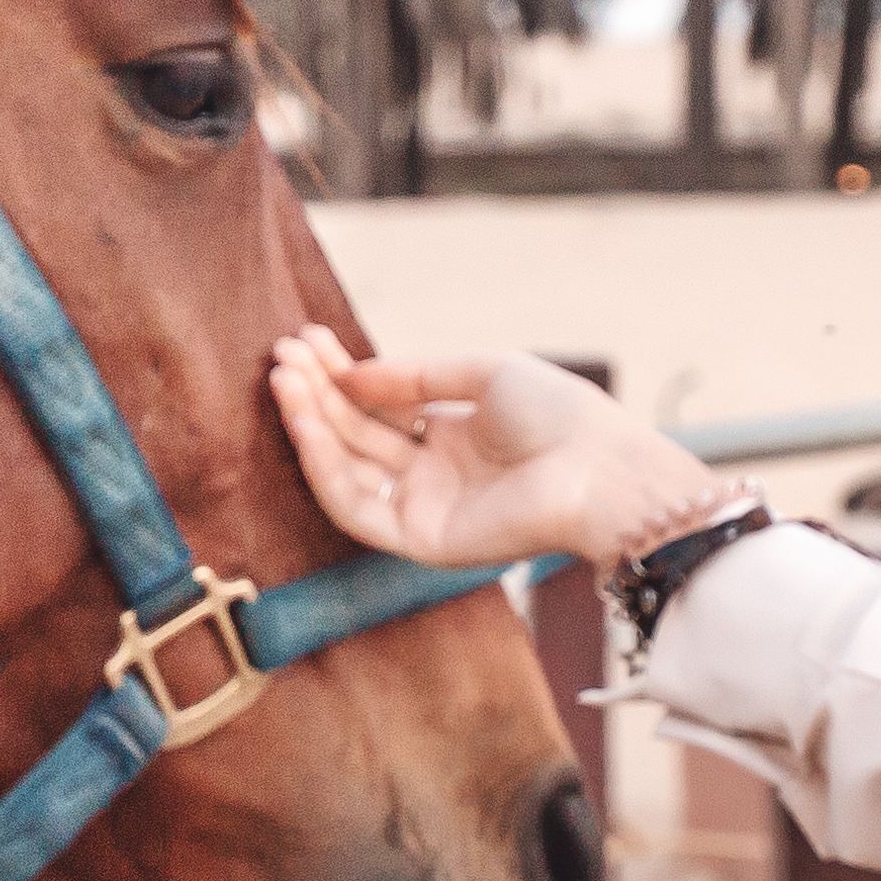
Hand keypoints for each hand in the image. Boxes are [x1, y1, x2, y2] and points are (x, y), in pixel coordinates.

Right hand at [267, 327, 732, 569]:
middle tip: (283, 354)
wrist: (597, 469)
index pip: (381, 407)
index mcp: (456, 436)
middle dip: (319, 392)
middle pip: (358, 434)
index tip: (308, 339)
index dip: (342, 374)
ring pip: (347, 468)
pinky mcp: (418, 541)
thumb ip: (413, 374)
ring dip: (311, 423)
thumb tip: (351, 374)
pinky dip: (324, 463)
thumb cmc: (558, 415)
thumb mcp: (483, 372)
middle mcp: (435, 475)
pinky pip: (355, 505)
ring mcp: (424, 509)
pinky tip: (307, 420)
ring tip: (285, 377)